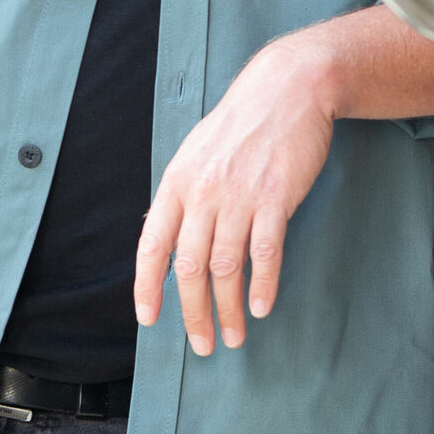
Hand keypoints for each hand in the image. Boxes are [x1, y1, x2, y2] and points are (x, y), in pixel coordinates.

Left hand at [134, 41, 339, 356]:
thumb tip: (171, 241)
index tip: (149, 319)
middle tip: (202, 345)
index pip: (152, 245)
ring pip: (226, 267)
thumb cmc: (241, 124)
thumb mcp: (196, 153)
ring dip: (228, 309)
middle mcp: (203, 192)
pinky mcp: (276, 197)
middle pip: (190, 267)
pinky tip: (261, 307)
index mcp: (177, 183)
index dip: (147, 287)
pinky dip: (263, 285)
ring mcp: (239, 195)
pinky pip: (265, 252)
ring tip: (233, 336)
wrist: (287, 89)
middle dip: (193, 313)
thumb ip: (184, 197)